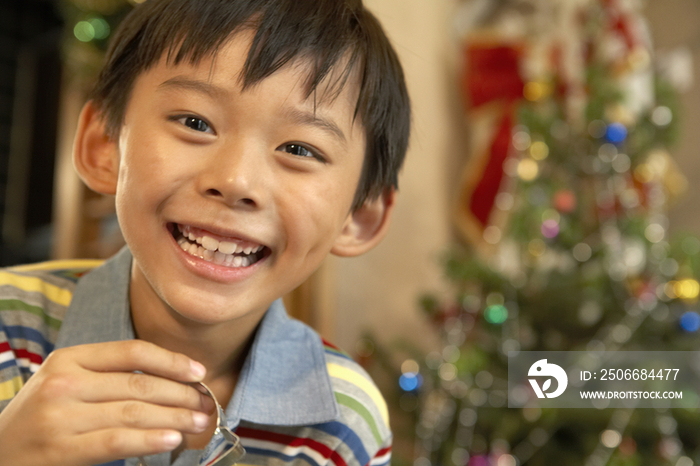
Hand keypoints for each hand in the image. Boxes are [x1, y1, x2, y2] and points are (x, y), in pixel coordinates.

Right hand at [0, 340, 214, 465]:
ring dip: (175, 418)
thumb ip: (109, 376)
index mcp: (70, 358)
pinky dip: (150, 439)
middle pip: (139, 384)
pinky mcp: (61, 450)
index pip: (133, 352)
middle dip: (181, 394)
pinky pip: (117, 441)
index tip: (199, 372)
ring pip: (134, 412)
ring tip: (199, 421)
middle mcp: (64, 383)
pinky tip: (173, 438)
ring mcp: (60, 417)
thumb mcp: (67, 383)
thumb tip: (172, 381)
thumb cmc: (43, 416)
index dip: (172, 361)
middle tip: (207, 403)